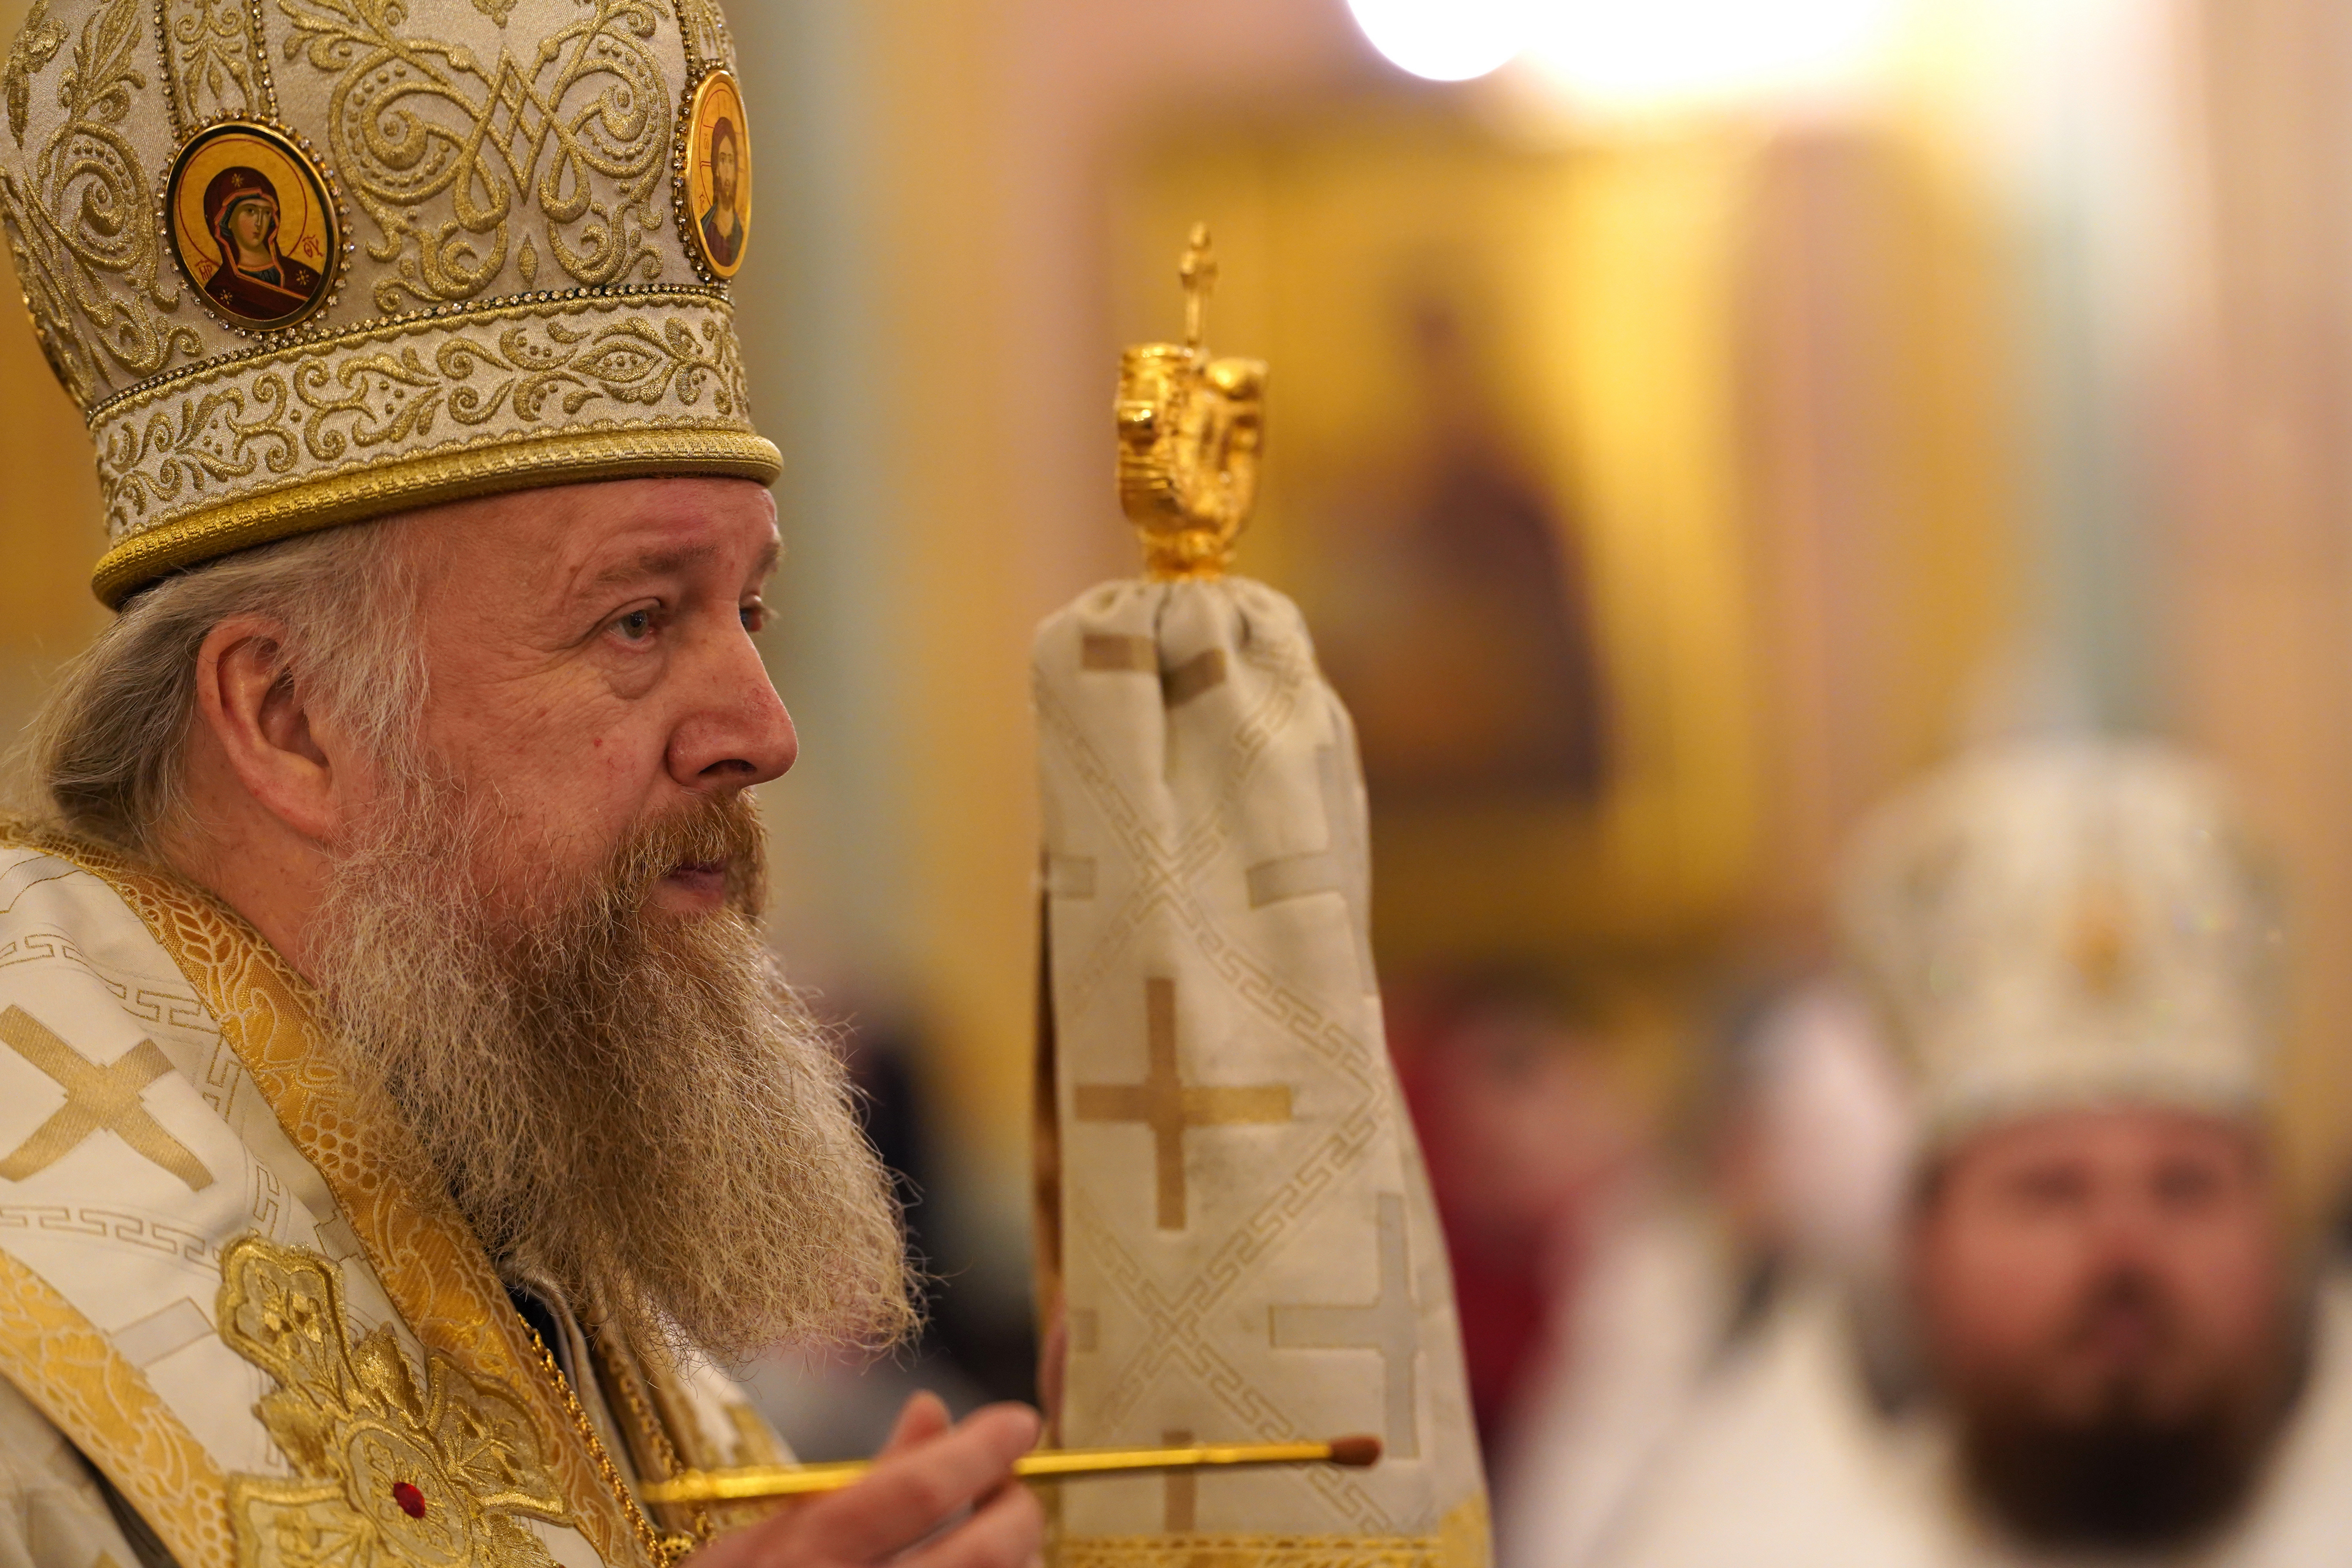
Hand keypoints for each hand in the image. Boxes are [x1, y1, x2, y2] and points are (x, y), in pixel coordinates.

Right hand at [685, 1393, 1042, 1567]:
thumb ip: (854, 1482)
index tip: (1018, 1422)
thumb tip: (932, 1410)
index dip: (980, 1448)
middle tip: (1013, 1487)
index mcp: (799, 1563)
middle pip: (982, 1553)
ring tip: (1003, 1540)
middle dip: (1017, 1508)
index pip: (916, 1491)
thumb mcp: (758, 1541)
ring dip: (1018, 1560)